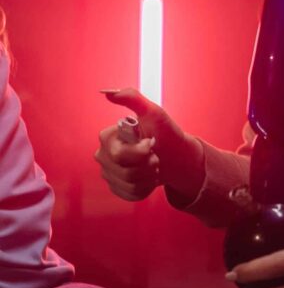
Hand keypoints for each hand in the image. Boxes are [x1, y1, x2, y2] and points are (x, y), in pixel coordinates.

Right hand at [94, 87, 203, 201]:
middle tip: (155, 155)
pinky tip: (150, 177)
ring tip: (154, 165)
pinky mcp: (117, 188)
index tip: (152, 143)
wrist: (176, 155)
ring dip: (148, 175)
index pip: (118, 154)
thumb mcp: (153, 112)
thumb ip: (132, 98)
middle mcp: (103, 155)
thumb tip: (108, 92)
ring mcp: (109, 173)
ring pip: (127, 183)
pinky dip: (145, 187)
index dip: (140, 152)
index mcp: (107, 137)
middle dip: (147, 164)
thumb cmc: (165, 132)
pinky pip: (130, 194)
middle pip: (123, 170)